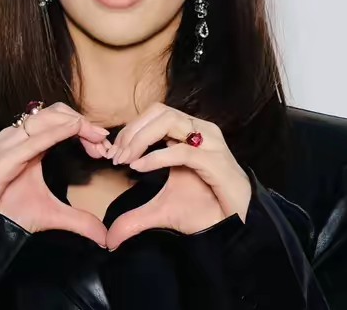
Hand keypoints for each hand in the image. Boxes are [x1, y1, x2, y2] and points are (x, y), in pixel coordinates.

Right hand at [0, 102, 110, 246]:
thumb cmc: (9, 211)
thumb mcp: (52, 213)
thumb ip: (79, 220)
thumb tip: (104, 235)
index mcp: (30, 141)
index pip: (61, 119)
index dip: (84, 125)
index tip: (103, 142)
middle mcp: (19, 136)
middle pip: (57, 112)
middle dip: (84, 123)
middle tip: (103, 141)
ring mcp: (10, 143)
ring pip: (46, 118)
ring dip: (75, 125)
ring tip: (95, 139)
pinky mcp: (5, 157)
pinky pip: (34, 139)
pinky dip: (56, 132)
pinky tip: (73, 130)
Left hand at [104, 102, 252, 250]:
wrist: (236, 227)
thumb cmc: (205, 209)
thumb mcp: (162, 210)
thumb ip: (135, 217)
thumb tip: (110, 236)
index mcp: (189, 133)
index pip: (155, 114)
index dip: (131, 128)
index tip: (113, 151)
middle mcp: (201, 131)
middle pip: (160, 111)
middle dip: (132, 130)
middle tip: (116, 155)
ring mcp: (210, 144)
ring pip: (169, 122)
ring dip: (141, 138)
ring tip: (126, 159)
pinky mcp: (215, 162)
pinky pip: (182, 150)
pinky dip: (156, 156)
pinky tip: (139, 168)